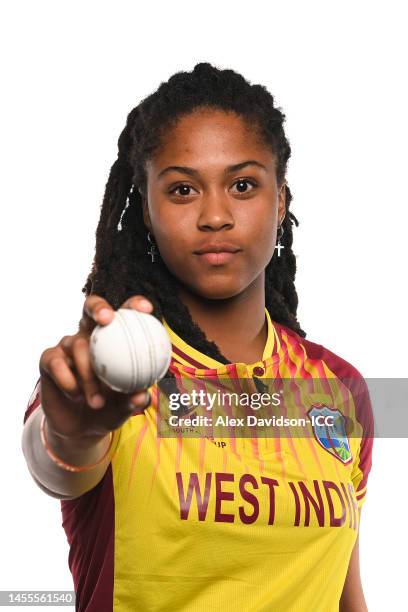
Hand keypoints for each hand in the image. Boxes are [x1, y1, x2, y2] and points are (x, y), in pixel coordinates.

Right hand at [39, 294, 153, 442]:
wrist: (82, 428)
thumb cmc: (111, 408)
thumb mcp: (126, 405)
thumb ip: (134, 398)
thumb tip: (142, 395)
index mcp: (115, 339)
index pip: (125, 314)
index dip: (134, 305)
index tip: (146, 309)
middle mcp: (90, 335)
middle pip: (91, 308)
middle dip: (98, 307)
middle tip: (107, 318)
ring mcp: (68, 346)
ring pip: (78, 345)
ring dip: (89, 375)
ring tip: (98, 402)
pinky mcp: (50, 360)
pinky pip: (56, 363)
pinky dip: (67, 380)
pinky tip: (76, 395)